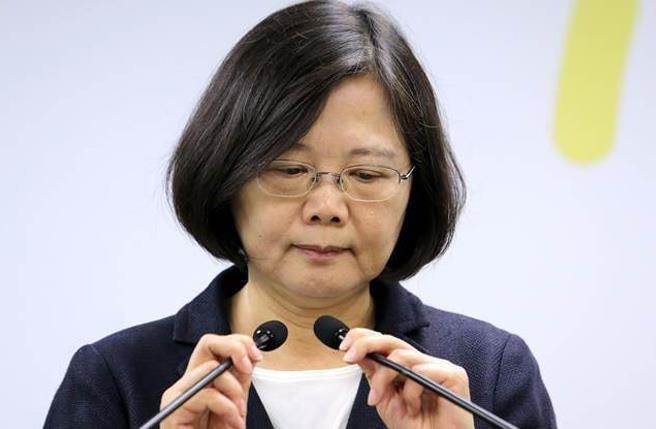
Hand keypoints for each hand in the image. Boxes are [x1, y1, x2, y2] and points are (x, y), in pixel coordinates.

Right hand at [160, 333, 262, 428]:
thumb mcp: (235, 400)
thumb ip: (240, 378)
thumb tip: (253, 354)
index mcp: (202, 377)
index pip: (215, 343)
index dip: (238, 342)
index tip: (258, 356)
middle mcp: (187, 381)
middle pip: (207, 343)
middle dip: (235, 350)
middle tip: (249, 368)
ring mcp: (177, 394)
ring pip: (210, 369)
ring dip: (233, 389)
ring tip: (239, 412)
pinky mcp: (173, 409)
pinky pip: (206, 395)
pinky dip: (226, 407)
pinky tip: (232, 422)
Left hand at [340, 328, 473, 428]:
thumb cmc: (416, 427)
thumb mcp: (385, 400)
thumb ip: (375, 375)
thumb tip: (357, 352)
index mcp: (408, 366)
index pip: (385, 342)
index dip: (363, 338)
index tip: (342, 347)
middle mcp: (423, 362)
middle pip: (392, 340)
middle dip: (366, 345)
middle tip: (348, 357)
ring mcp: (439, 366)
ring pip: (402, 356)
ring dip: (384, 379)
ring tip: (381, 400)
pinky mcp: (453, 375)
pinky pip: (422, 372)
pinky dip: (412, 392)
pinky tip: (415, 408)